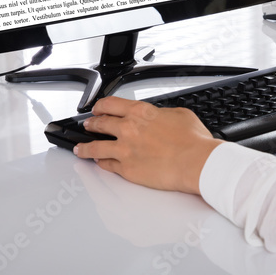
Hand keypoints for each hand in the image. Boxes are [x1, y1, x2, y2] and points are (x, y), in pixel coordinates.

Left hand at [73, 96, 222, 194]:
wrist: (195, 162)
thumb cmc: (192, 141)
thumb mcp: (179, 114)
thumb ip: (161, 114)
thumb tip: (158, 117)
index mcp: (140, 112)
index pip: (110, 104)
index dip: (100, 106)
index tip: (97, 108)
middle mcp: (128, 129)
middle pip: (100, 123)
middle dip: (91, 124)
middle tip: (88, 125)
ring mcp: (124, 150)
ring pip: (95, 147)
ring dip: (85, 147)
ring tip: (80, 148)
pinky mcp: (126, 170)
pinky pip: (107, 165)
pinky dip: (100, 163)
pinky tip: (99, 163)